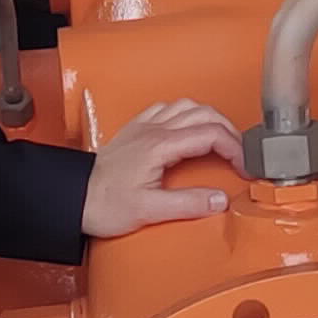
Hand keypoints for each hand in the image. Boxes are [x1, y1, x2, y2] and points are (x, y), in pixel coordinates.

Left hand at [82, 97, 238, 238]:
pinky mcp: (136, 130)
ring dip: (210, 119)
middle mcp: (154, 130)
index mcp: (160, 145)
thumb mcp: (148, 211)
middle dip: (229, 131)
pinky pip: (167, 109)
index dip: (235, 149)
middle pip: (205, 114)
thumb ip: (187, 204)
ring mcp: (144, 127)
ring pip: (188, 106)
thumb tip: (220, 200)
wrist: (73, 197)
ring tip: (221, 140)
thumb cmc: (104, 204)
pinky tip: (189, 128)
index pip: (211, 134)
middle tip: (240, 154)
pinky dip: (187, 114)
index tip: (244, 167)